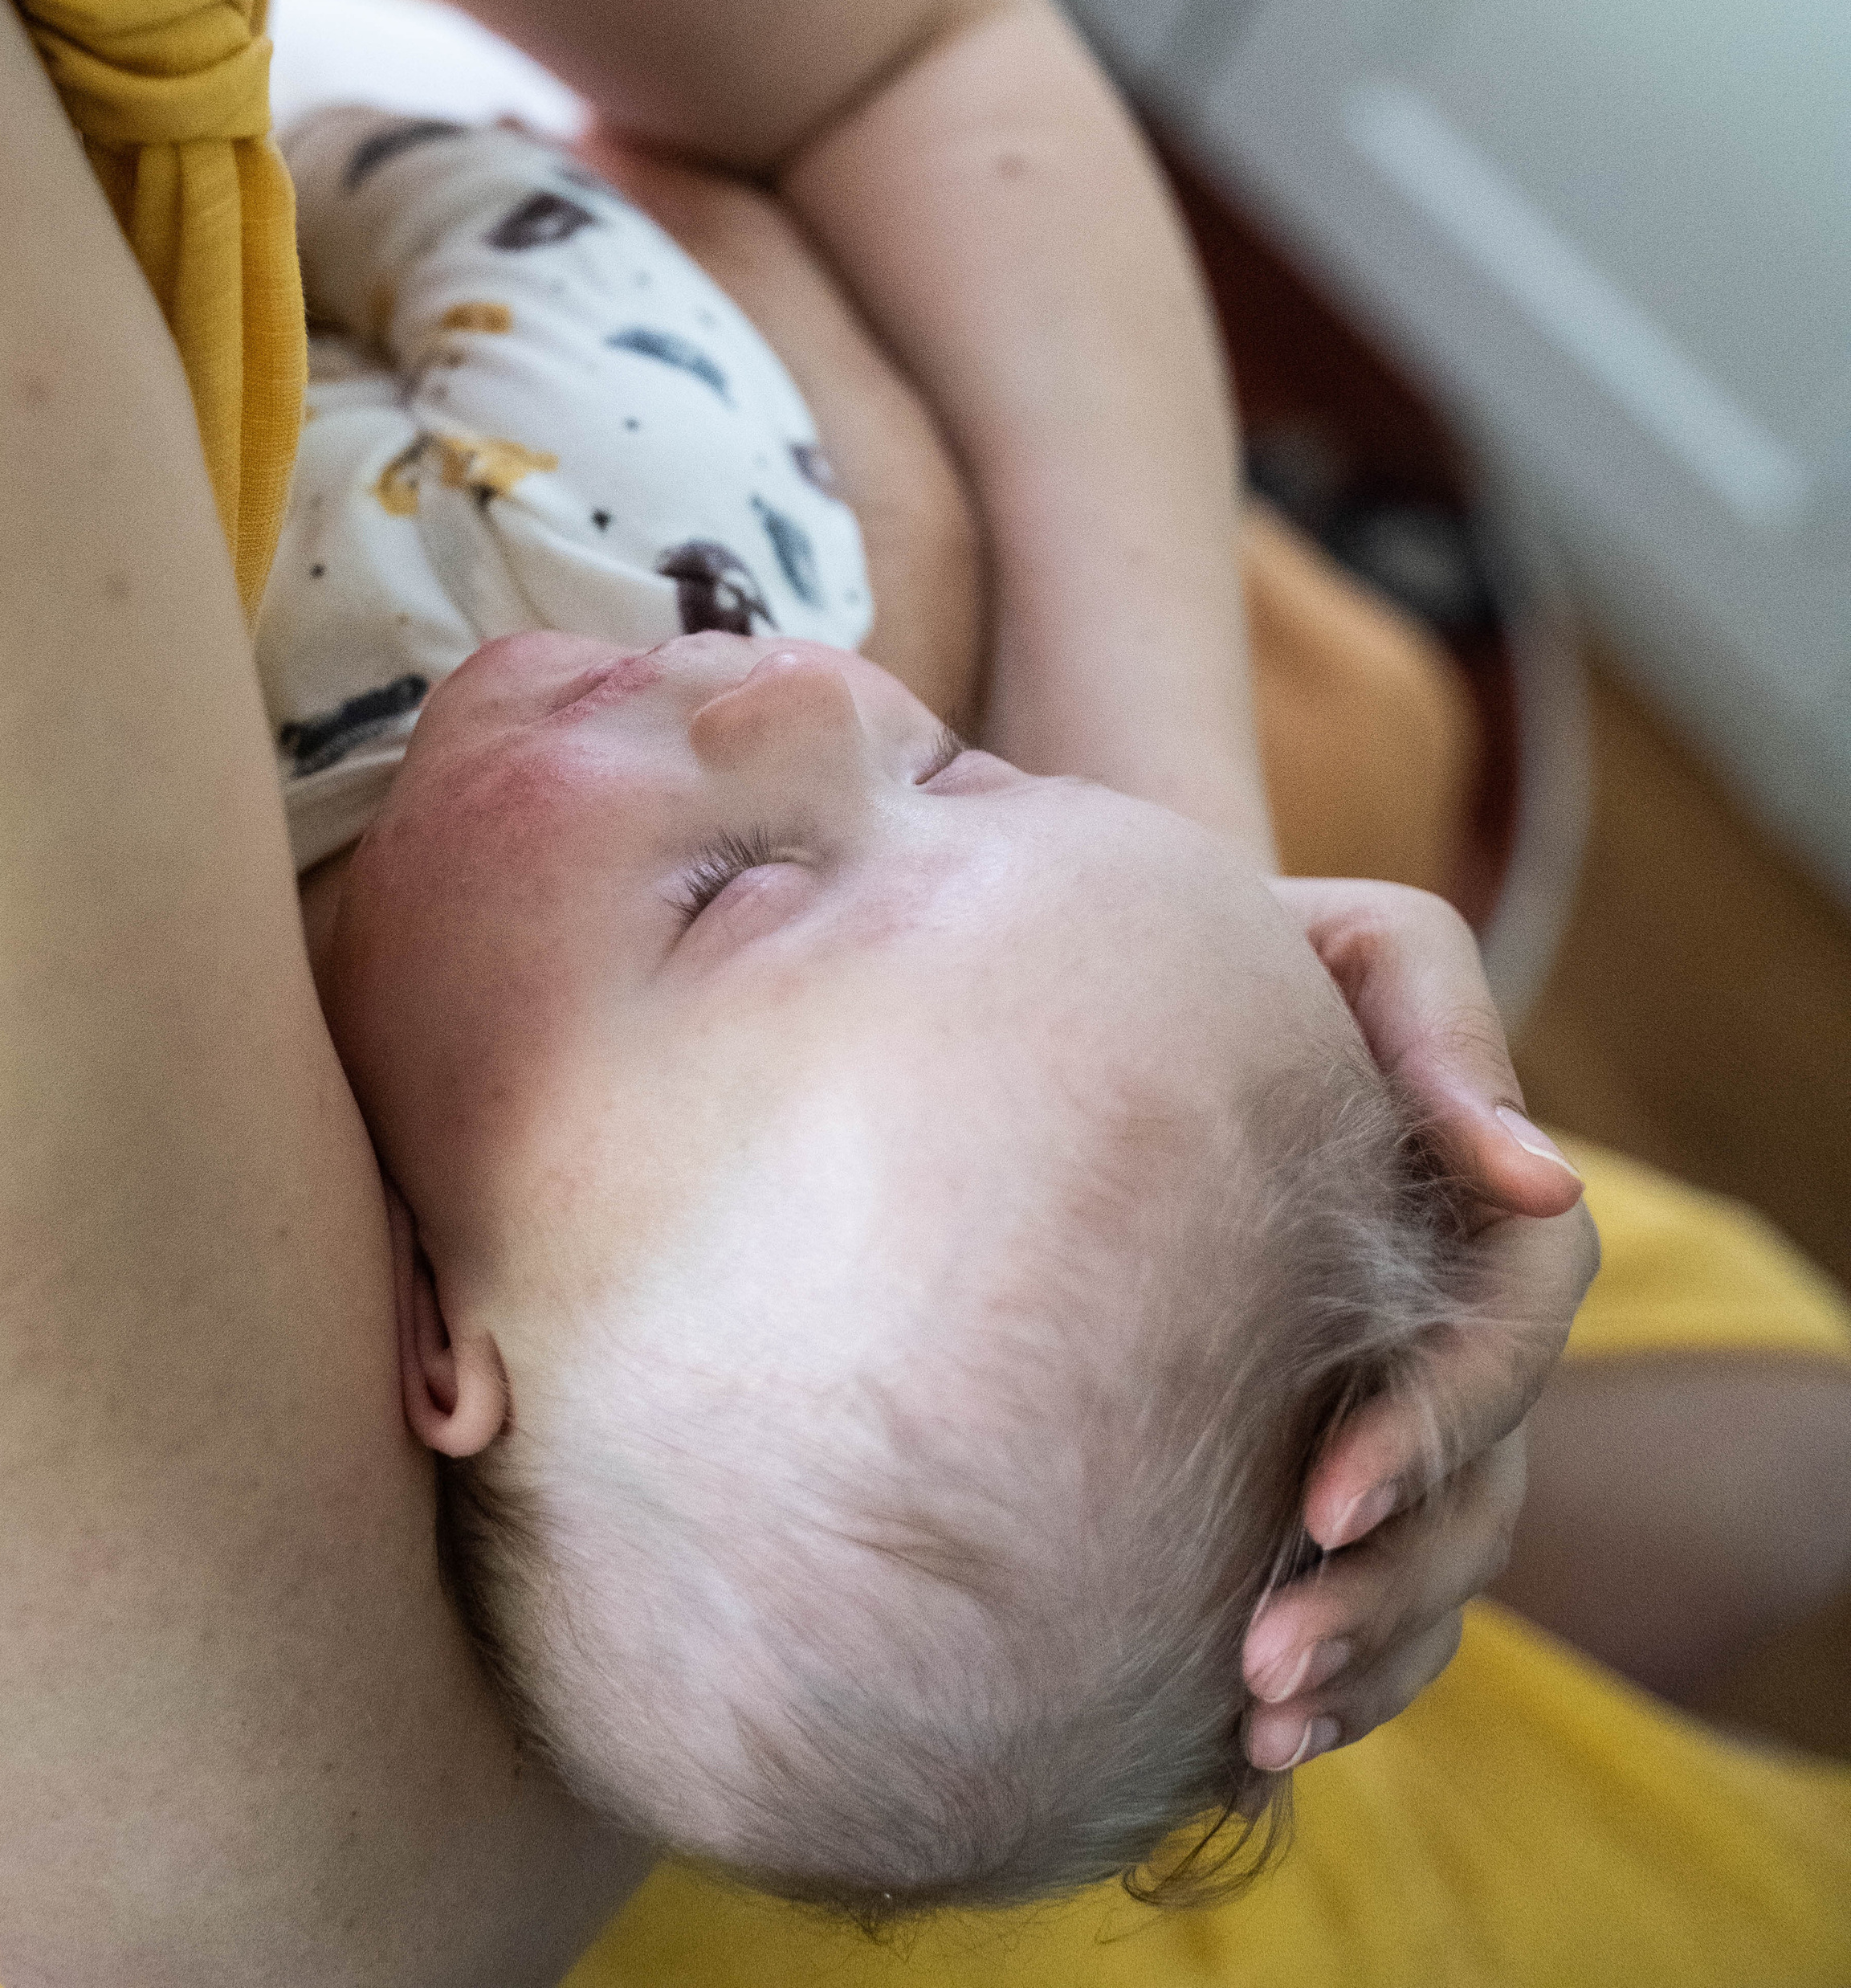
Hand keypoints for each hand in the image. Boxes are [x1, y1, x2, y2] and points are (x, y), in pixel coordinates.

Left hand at [1240, 880, 1598, 1772]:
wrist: (1157, 989)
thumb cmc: (1258, 947)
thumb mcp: (1357, 943)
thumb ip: (1440, 1027)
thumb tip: (1531, 1171)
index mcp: (1481, 1205)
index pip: (1509, 1334)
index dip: (1438, 1424)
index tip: (1322, 1497)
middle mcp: (1459, 1323)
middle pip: (1479, 1488)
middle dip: (1387, 1587)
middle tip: (1266, 1659)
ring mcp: (1402, 1403)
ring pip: (1438, 1567)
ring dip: (1364, 1655)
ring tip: (1255, 1715)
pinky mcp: (1330, 1459)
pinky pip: (1380, 1598)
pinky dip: (1343, 1679)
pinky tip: (1246, 1745)